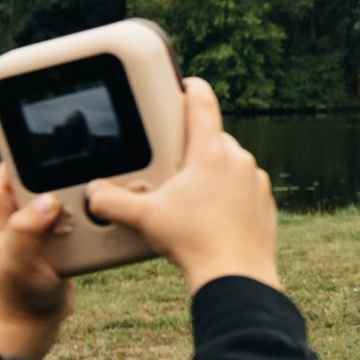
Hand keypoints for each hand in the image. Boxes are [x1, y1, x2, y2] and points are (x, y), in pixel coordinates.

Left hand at [0, 115, 72, 359]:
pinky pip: (58, 200)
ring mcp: (25, 222)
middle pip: (8, 167)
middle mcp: (3, 214)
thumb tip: (46, 202)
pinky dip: (71, 192)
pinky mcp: (48, 230)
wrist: (34, 323)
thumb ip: (26, 232)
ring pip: (36, 182)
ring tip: (71, 158)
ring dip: (52, 171)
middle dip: (24, 148)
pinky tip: (88, 189)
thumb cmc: (20, 298)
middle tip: (44, 130)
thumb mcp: (19, 265)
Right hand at [86, 78, 280, 290]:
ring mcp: (256, 181)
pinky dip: (230, 195)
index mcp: (210, 152)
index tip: (185, 83)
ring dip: (213, 173)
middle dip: (192, 148)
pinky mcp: (265, 203)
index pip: (202, 102)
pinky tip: (213, 215)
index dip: (191, 87)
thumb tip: (93, 194)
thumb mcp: (144, 218)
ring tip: (191, 197)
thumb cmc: (193, 241)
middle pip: (213, 138)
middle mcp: (238, 160)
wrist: (236, 275)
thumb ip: (112, 202)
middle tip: (173, 167)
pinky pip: (245, 188)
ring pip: (231, 164)